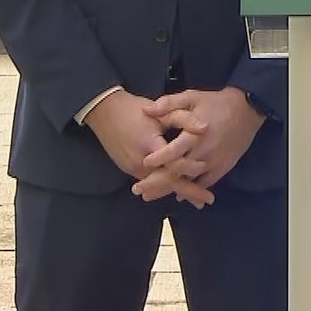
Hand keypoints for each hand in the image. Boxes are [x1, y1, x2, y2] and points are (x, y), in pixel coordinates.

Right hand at [82, 90, 214, 207]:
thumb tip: (205, 127)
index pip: (175, 166)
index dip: (192, 172)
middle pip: (168, 183)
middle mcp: (141, 163)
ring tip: (196, 201)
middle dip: (188, 193)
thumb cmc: (134, 109)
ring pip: (158, 185)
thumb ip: (184, 119)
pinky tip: (176, 190)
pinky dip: (163, 186)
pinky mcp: (128, 169)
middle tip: (207, 201)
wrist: (104, 112)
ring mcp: (132, 169)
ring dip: (176, 191)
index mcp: (151, 147)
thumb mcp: (162, 111)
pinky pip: (150, 181)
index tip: (206, 174)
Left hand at [134, 88, 265, 200]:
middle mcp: (203, 151)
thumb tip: (146, 110)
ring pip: (190, 181)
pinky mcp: (223, 167)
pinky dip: (192, 190)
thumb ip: (168, 104)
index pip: (173, 152)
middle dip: (157, 183)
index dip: (157, 159)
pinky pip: (205, 183)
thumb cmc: (216, 103)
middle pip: (177, 172)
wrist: (246, 110)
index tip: (143, 163)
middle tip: (139, 190)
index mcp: (194, 134)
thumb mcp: (192, 97)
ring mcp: (214, 162)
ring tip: (152, 195)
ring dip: (170, 189)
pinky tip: (179, 195)